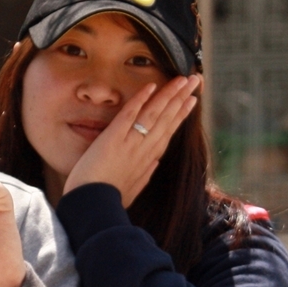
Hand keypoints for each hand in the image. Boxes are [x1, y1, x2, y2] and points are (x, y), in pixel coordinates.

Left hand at [62, 74, 200, 206]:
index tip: (191, 101)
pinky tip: (151, 86)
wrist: (93, 207)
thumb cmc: (109, 201)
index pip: (168, 132)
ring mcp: (130, 142)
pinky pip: (129, 115)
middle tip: (194, 81)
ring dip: (169, 94)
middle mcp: (144, 149)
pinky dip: (140, 100)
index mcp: (148, 160)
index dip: (180, 114)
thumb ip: (145, 174)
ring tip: (181, 79)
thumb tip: (156, 162)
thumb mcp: (132, 190)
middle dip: (182, 98)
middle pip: (167, 119)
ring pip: (154, 114)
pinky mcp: (113, 138)